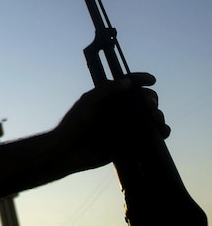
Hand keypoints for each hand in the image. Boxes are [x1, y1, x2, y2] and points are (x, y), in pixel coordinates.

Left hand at [55, 72, 169, 171]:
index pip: (128, 83)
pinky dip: (160, 132)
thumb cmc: (74, 124)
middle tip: (149, 105)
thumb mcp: (88, 102)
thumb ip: (105, 90)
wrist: (69, 151)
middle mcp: (118, 110)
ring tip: (156, 118)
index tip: (151, 80)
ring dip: (158, 115)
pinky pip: (150, 136)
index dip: (140, 79)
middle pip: (143, 100)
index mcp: (108, 97)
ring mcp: (125, 125)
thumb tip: (128, 82)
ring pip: (150, 117)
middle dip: (151, 99)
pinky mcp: (130, 142)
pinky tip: (162, 131)